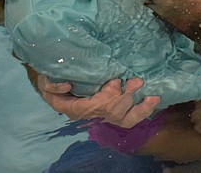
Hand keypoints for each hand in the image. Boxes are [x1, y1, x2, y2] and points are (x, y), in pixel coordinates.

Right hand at [38, 74, 159, 127]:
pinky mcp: (115, 110)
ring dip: (140, 108)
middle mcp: (94, 114)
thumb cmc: (54, 81)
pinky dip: (143, 110)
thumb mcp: (46, 82)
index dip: (109, 96)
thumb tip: (67, 85)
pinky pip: (130, 117)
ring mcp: (106, 114)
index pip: (96, 107)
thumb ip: (52, 86)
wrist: (59, 83)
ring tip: (152, 96)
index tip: (116, 80)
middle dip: (127, 97)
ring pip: (125, 120)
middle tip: (136, 80)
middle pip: (114, 113)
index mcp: (78, 108)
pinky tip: (154, 100)